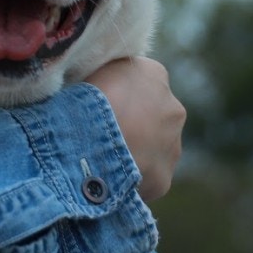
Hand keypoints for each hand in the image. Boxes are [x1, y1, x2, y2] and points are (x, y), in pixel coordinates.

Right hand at [83, 56, 183, 200]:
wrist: (86, 148)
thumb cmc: (80, 103)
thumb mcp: (89, 72)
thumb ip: (106, 76)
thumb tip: (101, 86)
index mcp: (153, 73)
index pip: (139, 82)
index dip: (118, 94)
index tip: (99, 106)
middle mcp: (173, 107)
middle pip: (154, 115)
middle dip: (135, 123)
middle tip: (102, 134)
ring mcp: (173, 145)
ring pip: (156, 147)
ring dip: (136, 151)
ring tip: (104, 159)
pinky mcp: (165, 177)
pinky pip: (148, 176)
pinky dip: (133, 178)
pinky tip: (109, 180)